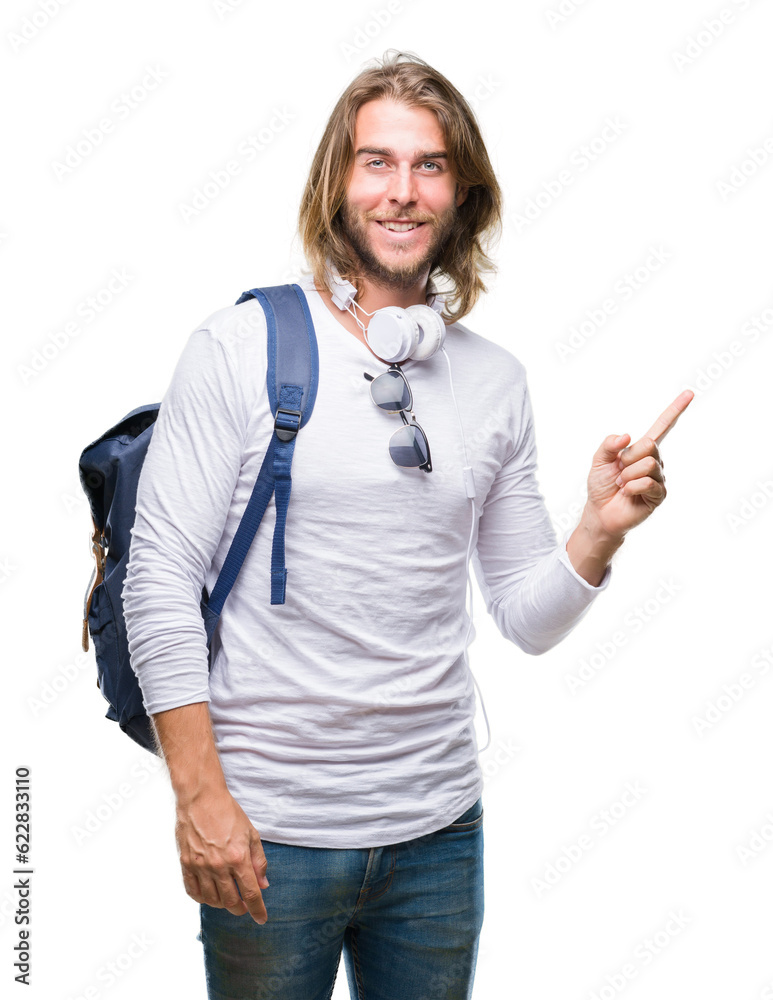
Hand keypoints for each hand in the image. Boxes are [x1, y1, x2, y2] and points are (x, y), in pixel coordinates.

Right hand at [175, 784, 269, 923]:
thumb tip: (263, 884)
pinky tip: (209, 895)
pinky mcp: (185, 864)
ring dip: (223, 905)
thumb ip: (258, 860)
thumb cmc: (229, 813)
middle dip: (241, 909)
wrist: (201, 798)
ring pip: (212, 900)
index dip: (258, 910)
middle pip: (231, 902)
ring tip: (228, 898)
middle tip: (245, 907)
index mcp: (238, 857)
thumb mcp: (251, 833)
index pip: (251, 893)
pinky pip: (193, 892)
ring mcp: (200, 866)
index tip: (262, 919)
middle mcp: (219, 865)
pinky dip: (203, 899)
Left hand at [584, 389, 693, 538]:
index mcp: (641, 449)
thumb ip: (609, 444)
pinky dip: (631, 487)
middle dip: (628, 458)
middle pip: (649, 445)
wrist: (600, 512)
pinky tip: (627, 494)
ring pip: (648, 464)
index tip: (690, 393)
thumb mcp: (599, 460)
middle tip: (619, 471)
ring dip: (627, 475)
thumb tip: (627, 436)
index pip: (661, 426)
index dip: (675, 410)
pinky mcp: (659, 494)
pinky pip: (648, 483)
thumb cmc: (601, 485)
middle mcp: (654, 461)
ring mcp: (658, 477)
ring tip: (622, 485)